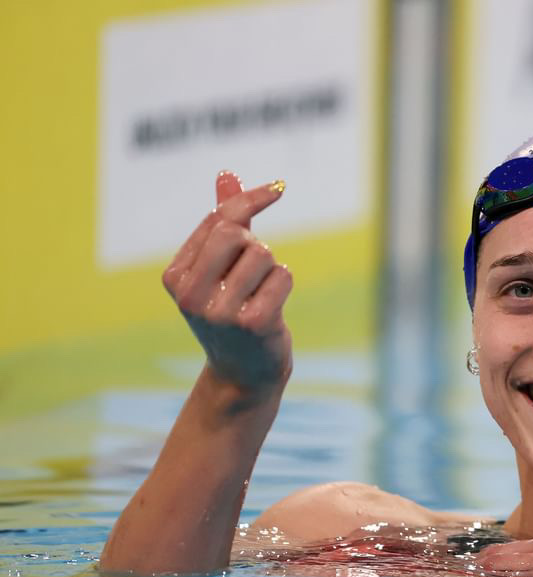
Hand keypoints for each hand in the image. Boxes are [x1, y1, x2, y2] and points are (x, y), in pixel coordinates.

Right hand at [162, 172, 291, 392]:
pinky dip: (284, 285)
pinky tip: (272, 308)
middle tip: (255, 269)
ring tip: (261, 294)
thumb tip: (227, 173)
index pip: (217, 219)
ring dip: (272, 268)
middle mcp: (190, 294)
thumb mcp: (220, 267)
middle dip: (254, 242)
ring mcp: (219, 311)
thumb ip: (224, 220)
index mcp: (175, 276)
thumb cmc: (233, 312)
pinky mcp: (252, 322)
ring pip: (263, 253)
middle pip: (234, 232)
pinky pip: (282, 276)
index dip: (250, 200)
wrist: (244, 373)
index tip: (278, 188)